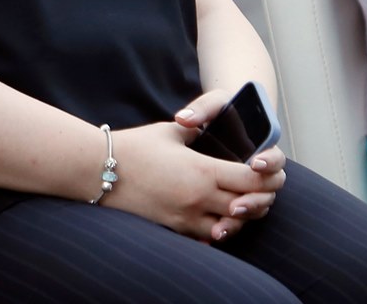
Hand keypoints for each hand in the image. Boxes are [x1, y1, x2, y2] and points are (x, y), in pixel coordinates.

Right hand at [110, 119, 270, 244]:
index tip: (267, 171)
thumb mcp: (171, 131)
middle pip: (247, 207)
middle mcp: (199, 197)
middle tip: (260, 190)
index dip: (267, 178)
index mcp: (203, 170)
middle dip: (259, 199)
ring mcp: (186, 217)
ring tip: (239, 205)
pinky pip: (205, 237)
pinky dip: (216, 230)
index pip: (251, 180)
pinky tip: (215, 219)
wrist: (99, 170)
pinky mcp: (173, 228)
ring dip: (239, 218)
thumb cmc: (135, 146)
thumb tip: (208, 128)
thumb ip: (197, 131)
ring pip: (229, 228)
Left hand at [172, 89, 286, 232]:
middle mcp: (259, 172)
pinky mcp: (233, 201)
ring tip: (223, 225)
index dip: (268, 163)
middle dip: (255, 199)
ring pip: (256, 209)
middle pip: (269, 191)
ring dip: (243, 217)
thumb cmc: (221, 113)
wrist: (216, 127)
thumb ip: (203, 108)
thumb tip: (184, 119)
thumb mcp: (214, 104)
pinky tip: (212, 235)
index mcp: (261, 148)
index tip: (254, 163)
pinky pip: (238, 219)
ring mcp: (247, 188)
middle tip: (237, 205)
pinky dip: (228, 227)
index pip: (275, 159)